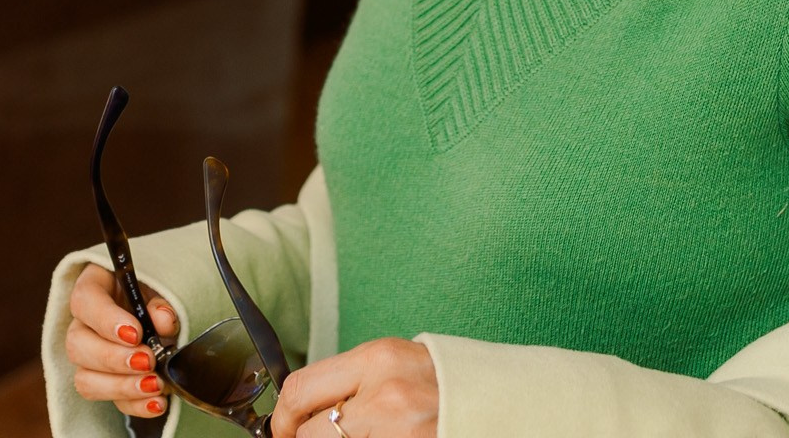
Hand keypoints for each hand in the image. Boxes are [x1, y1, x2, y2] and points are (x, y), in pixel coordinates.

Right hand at [65, 263, 181, 421]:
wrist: (161, 312)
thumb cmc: (155, 293)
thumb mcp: (161, 288)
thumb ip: (161, 303)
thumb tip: (163, 321)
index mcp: (94, 287)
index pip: (84, 301)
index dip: (106, 320)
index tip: (135, 333)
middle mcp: (83, 323)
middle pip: (77, 345)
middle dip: (114, 359)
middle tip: (147, 360)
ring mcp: (89, 357)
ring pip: (85, 379)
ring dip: (122, 387)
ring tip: (154, 384)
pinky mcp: (104, 383)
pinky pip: (109, 401)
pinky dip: (135, 405)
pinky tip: (156, 402)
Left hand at [270, 338, 438, 437]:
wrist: (505, 403)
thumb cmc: (449, 384)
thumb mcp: (399, 366)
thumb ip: (356, 380)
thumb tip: (305, 407)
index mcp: (378, 359)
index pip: (301, 388)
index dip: (283, 417)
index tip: (283, 430)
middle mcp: (385, 393)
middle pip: (310, 430)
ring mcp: (395, 430)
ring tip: (354, 436)